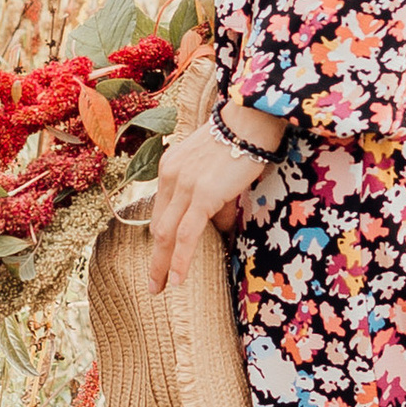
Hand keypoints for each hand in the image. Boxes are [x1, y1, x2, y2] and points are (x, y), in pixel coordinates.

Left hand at [146, 115, 279, 292]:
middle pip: (157, 225)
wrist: (252, 119)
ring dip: (161, 264)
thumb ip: (213, 195)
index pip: (161, 209)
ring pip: (167, 234)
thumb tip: (219, 224)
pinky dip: (180, 260)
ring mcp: (185, 186)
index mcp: (171, 167)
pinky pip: (187, 235)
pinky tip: (177, 279)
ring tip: (159, 287)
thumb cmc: (241, 139)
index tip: (159, 256)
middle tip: (153, 282)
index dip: (160, 236)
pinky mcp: (203, 195)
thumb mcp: (216, 167)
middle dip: (154, 257)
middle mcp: (171, 176)